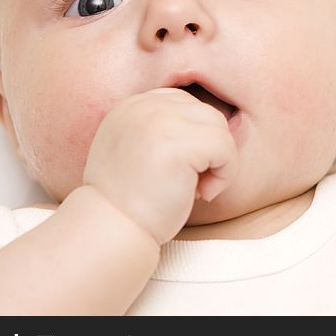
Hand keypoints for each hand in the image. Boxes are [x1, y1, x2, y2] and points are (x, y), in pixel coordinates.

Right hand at [82, 88, 237, 244]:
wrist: (110, 231)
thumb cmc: (130, 202)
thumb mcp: (138, 152)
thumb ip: (163, 131)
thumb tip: (215, 127)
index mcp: (132, 106)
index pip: (186, 104)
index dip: (196, 139)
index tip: (183, 171)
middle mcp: (143, 105)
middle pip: (207, 114)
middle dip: (211, 151)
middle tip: (193, 184)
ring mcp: (159, 120)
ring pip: (220, 128)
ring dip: (221, 162)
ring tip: (198, 189)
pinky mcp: (177, 142)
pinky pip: (225, 147)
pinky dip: (225, 174)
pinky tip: (203, 195)